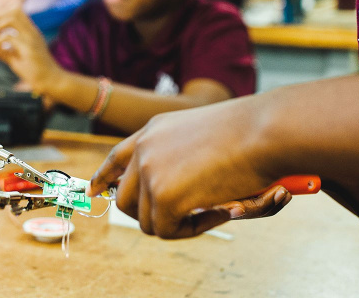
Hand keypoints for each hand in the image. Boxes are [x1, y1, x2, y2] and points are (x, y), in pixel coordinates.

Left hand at [0, 9, 60, 93]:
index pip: (16, 11)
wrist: (51, 80)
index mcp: (30, 31)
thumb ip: (0, 50)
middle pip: (13, 11)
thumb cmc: (33, 70)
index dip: (0, 14)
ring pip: (11, 19)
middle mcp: (32, 32)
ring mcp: (31, 39)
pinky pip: (9, 38)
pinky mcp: (28, 50)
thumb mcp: (15, 57)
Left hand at [89, 98, 284, 238]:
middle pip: (123, 199)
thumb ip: (184, 162)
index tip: (93, 191)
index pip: (117, 157)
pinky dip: (196, 229)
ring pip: (148, 220)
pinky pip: (170, 230)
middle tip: (182, 219)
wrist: (265, 131)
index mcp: (155, 129)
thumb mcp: (208, 138)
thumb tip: (178, 199)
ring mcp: (150, 171)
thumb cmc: (255, 134)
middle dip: (149, 215)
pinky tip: (222, 208)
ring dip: (179, 224)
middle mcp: (145, 148)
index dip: (104, 177)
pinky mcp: (164, 195)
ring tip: (217, 208)